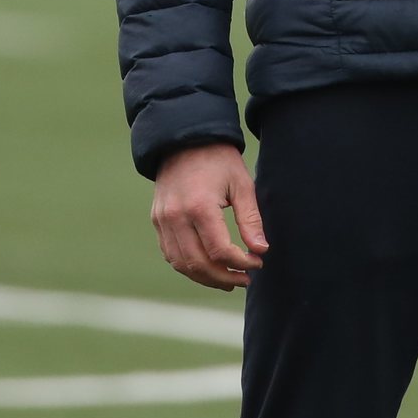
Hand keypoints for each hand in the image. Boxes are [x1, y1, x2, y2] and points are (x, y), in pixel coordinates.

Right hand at [151, 143, 268, 290]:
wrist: (185, 137)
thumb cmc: (218, 159)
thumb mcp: (241, 183)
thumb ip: (250, 219)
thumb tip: (261, 251)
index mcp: (200, 206)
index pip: (220, 251)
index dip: (241, 263)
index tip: (257, 263)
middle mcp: (176, 216)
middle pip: (199, 264)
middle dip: (224, 278)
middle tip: (244, 280)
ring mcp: (163, 220)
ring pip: (181, 264)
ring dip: (205, 278)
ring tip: (228, 280)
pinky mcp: (157, 220)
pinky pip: (170, 254)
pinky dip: (188, 266)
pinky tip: (207, 267)